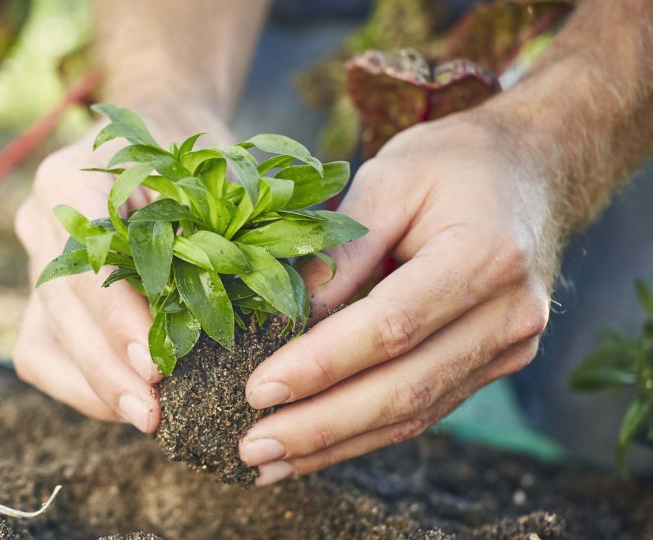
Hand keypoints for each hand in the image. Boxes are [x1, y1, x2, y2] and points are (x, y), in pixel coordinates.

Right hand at [13, 105, 232, 432]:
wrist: (162, 128)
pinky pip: (42, 350)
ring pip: (45, 333)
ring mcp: (35, 257)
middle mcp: (42, 217)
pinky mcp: (41, 292)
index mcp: (71, 176)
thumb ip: (239, 220)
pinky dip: (79, 385)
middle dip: (106, 364)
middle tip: (150, 410)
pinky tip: (123, 410)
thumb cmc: (197, 151)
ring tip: (143, 420)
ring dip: (92, 384)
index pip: (87, 255)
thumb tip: (303, 285)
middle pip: (62, 302)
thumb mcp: (219, 168)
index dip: (117, 314)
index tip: (155, 362)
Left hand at [237, 113, 556, 485]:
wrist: (533, 170)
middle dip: (320, 426)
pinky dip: (363, 434)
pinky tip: (311, 450)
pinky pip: (423, 409)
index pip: (390, 328)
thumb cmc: (452, 164)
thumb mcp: (390, 178)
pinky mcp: (493, 364)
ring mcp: (507, 347)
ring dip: (335, 445)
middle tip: (251, 446)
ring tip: (268, 465)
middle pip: (404, 388)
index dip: (320, 365)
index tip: (258, 389)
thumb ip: (340, 249)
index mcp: (484, 257)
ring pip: (413, 413)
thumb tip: (284, 314)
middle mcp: (507, 314)